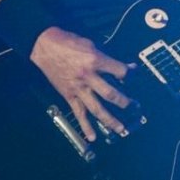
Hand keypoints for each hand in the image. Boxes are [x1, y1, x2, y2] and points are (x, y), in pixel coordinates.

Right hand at [28, 27, 135, 141]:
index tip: (135, 74)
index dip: (130, 74)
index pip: (119, 72)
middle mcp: (88, 77)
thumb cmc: (68, 42)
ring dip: (110, 120)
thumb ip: (106, 57)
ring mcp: (78, 89)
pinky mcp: (68, 95)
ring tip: (121, 129)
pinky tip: (92, 137)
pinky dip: (85, 126)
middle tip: (135, 107)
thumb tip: (122, 67)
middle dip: (125, 102)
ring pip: (97, 108)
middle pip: (111, 94)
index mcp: (95, 61)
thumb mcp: (91, 44)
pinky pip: (78, 113)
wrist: (44, 45)